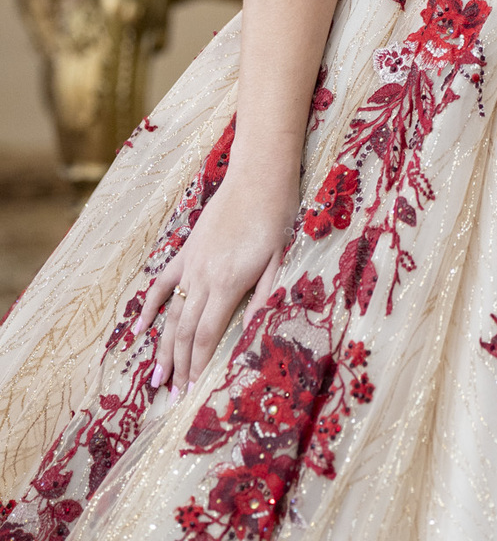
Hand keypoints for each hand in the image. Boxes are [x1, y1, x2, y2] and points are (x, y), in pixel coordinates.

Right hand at [133, 168, 296, 398]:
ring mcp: (191, 264)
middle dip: (177, 366)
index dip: (196, 365)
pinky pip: (163, 282)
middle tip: (170, 397)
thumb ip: (263, 298)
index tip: (191, 391)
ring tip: (154, 378)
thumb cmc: (276, 218)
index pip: (205, 335)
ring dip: (161, 347)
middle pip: (184, 331)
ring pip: (171, 313)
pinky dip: (150, 305)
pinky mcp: (187, 250)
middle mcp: (203, 278)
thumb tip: (249, 333)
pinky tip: (139, 327)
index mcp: (228, 284)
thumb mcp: (280, 260)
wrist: (258, 177)